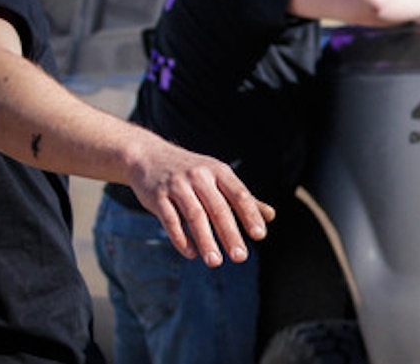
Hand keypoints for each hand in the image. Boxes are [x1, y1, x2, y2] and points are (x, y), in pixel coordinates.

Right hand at [128, 140, 275, 267]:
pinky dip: (181, 238)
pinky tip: (192, 254)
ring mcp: (177, 186)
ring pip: (195, 216)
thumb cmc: (192, 172)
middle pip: (218, 208)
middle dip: (230, 234)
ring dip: (206, 241)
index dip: (250, 215)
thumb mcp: (218, 177)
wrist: (149, 156)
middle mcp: (200, 176)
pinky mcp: (157, 197)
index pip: (239, 195)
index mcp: (219, 171)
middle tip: (241, 257)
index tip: (260, 236)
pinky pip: (170, 220)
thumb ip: (242, 198)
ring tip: (216, 262)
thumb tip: (271, 216)